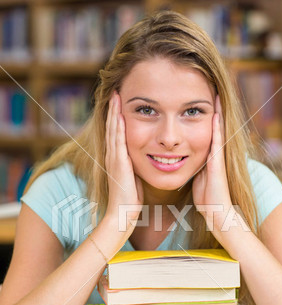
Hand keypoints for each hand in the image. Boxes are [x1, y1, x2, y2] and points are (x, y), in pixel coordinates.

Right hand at [104, 91, 143, 232]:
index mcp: (118, 158)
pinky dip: (118, 128)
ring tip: (116, 96)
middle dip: (114, 109)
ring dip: (114, 113)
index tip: (121, 101)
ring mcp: (114, 159)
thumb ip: (135, 166)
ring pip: (114, 131)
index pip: (118, 132)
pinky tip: (120, 116)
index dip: (118, 116)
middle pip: (113, 127)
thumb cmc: (130, 199)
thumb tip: (144, 158)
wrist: (123, 213)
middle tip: (116, 91)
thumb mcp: (134, 177)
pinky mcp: (118, 164)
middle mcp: (113, 156)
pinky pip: (118, 142)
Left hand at [192, 95, 232, 236]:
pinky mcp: (218, 164)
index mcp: (206, 155)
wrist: (216, 212)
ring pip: (217, 130)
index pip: (202, 131)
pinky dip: (217, 129)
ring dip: (216, 113)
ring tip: (215, 94)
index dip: (199, 115)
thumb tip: (180, 161)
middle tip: (210, 88)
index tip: (196, 99)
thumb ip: (192, 166)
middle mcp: (213, 153)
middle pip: (212, 126)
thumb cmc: (206, 198)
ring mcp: (217, 157)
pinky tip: (215, 116)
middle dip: (210, 108)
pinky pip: (217, 142)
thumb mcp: (196, 177)